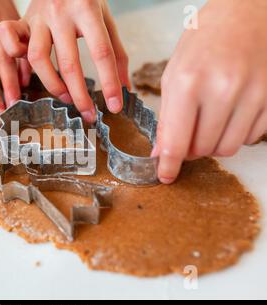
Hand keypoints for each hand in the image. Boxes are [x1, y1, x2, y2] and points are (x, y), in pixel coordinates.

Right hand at [0, 0, 129, 122]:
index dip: (109, 83)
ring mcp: (38, 17)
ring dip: (52, 85)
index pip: (101, 52)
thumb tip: (125, 88)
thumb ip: (116, 52)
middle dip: (80, 95)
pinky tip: (26, 77)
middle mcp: (60, 13)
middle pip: (69, 63)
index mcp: (87, 8)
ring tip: (65, 98)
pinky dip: (14, 61)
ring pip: (37, 59)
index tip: (114, 106)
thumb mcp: (106, 18)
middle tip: (88, 114)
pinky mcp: (21, 22)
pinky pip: (9, 42)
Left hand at [154, 0, 266, 183]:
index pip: (176, 141)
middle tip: (186, 135)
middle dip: (189, 149)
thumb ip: (167, 115)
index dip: (168, 165)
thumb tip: (162, 151)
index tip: (165, 176)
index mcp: (188, 82)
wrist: (249, 12)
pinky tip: (230, 114)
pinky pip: (251, 137)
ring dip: (212, 143)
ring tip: (208, 122)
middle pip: (202, 149)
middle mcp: (222, 90)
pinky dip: (236, 133)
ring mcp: (253, 95)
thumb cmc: (206, 39)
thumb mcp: (174, 72)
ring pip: (227, 148)